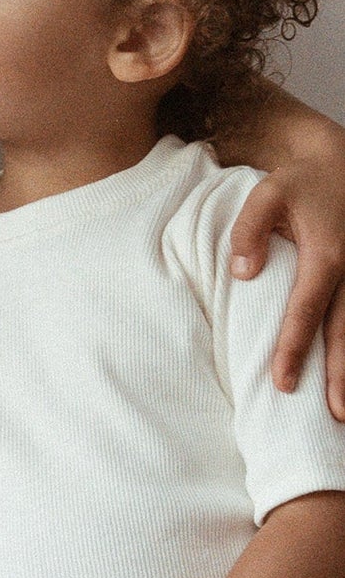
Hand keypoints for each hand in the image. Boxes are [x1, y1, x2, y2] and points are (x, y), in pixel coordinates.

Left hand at [227, 120, 344, 412]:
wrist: (337, 162)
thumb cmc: (296, 183)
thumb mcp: (266, 195)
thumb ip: (249, 231)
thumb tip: (243, 274)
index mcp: (327, 254)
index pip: (306, 310)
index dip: (294, 348)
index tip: (282, 383)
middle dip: (340, 375)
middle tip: (334, 415)